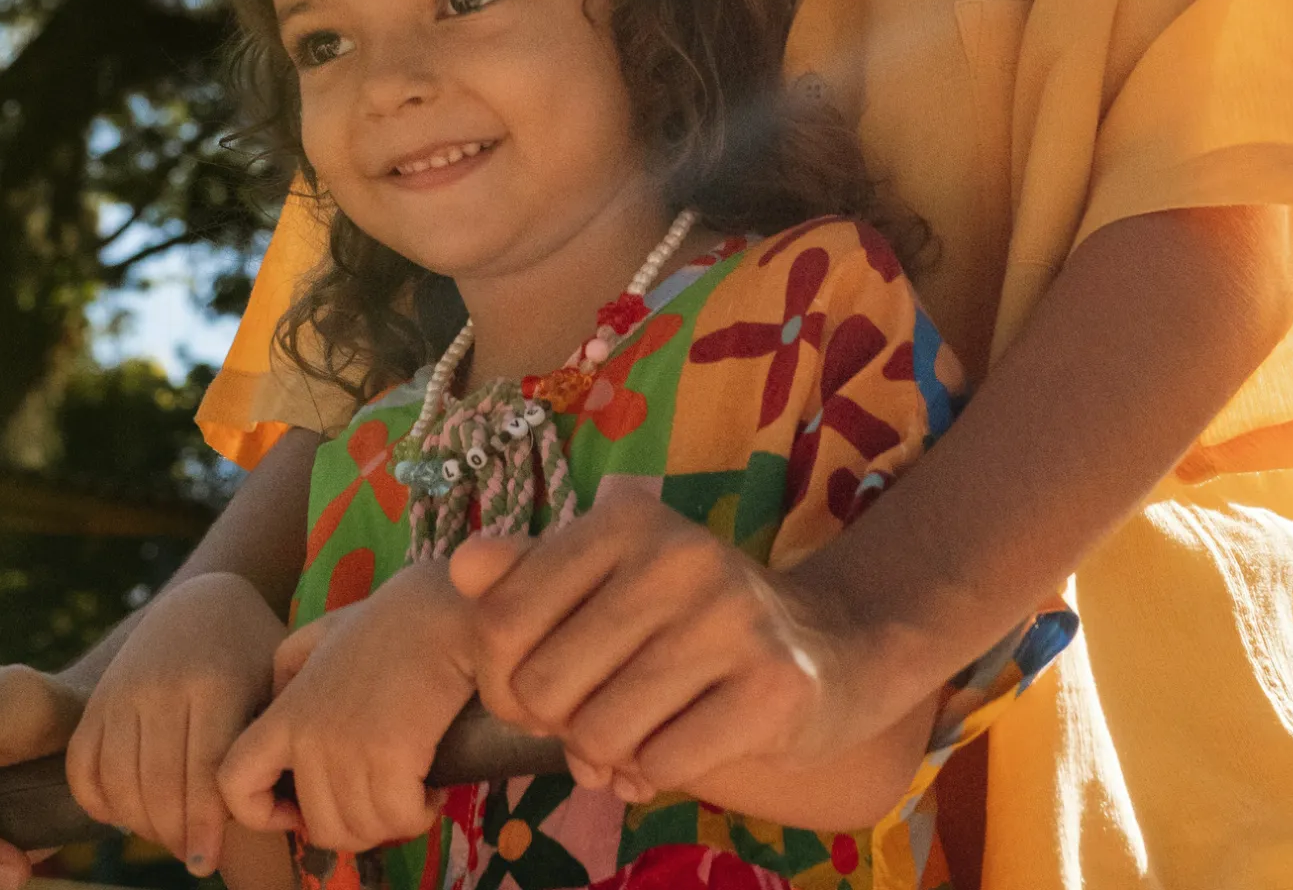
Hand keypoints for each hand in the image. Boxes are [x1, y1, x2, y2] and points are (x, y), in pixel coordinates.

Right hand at [65, 571, 287, 874]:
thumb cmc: (252, 652)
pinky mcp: (96, 698)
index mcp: (216, 682)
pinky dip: (98, 801)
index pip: (204, 774)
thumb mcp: (275, 679)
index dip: (204, 827)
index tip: (206, 863)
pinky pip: (82, 767)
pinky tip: (128, 812)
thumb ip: (277, 737)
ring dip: (140, 824)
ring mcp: (123, 689)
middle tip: (194, 855)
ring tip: (169, 834)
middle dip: (175, 835)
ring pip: (118, 783)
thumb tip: (286, 811)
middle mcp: (163, 685)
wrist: (202, 601)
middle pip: (160, 788)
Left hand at [218, 561, 477, 852]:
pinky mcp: (391, 757)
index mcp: (288, 713)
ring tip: (411, 792)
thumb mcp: (325, 632)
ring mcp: (348, 751)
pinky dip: (418, 815)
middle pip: (319, 828)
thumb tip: (278, 702)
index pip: (235, 783)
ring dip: (391, 822)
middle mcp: (310, 739)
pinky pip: (399, 818)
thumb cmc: (393, 621)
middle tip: (383, 799)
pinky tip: (431, 792)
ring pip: (362, 829)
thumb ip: (291, 668)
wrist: (446, 611)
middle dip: (355, 826)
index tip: (298, 811)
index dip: (259, 813)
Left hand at [447, 486, 874, 802]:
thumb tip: (463, 563)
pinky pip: (662, 763)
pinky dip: (659, 771)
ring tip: (643, 730)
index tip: (539, 687)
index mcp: (625, 520)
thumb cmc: (693, 620)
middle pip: (544, 686)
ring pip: (598, 733)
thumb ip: (531, 576)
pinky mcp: (772, 684)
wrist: (830, 648)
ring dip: (611, 755)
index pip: (501, 618)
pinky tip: (687, 742)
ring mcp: (729, 616)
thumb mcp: (613, 581)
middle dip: (558, 723)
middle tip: (598, 715)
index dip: (503, 678)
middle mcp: (676, 555)